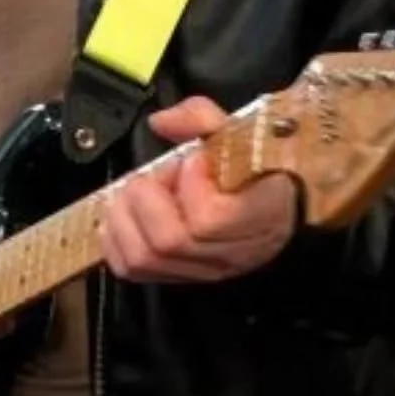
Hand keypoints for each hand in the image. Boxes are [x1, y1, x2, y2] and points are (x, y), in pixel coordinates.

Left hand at [99, 97, 298, 284]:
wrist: (278, 202)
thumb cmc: (260, 168)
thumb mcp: (240, 132)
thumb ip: (201, 118)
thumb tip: (161, 121)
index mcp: (258, 216)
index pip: (209, 220)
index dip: (189, 186)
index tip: (193, 159)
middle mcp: (232, 254)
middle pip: (169, 241)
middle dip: (147, 197)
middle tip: (157, 174)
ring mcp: (204, 271)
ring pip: (144, 258)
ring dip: (127, 216)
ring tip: (141, 192)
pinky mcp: (177, 277)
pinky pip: (130, 269)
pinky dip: (116, 238)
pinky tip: (128, 214)